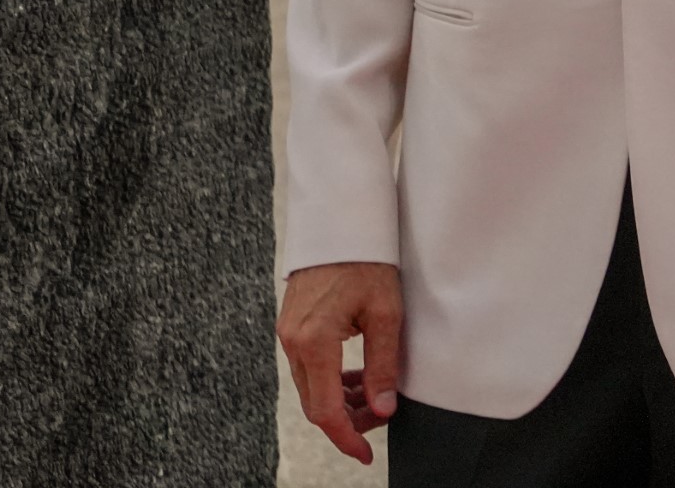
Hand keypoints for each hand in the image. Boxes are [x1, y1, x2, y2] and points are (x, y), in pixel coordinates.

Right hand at [277, 261, 403, 463]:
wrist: (341, 221)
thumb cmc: (367, 260)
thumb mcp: (386, 313)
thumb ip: (383, 365)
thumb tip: (383, 408)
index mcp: (315, 341)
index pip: (326, 410)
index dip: (346, 438)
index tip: (365, 453)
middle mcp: (293, 341)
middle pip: (315, 403)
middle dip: (347, 420)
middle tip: (381, 418)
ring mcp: (288, 333)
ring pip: (311, 386)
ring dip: (340, 400)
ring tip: (374, 395)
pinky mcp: (292, 325)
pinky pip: (308, 367)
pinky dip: (330, 379)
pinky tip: (356, 375)